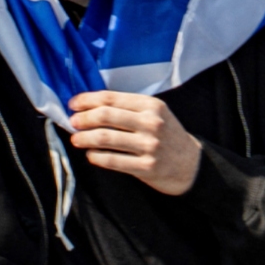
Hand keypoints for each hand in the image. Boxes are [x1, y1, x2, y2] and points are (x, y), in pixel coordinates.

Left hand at [68, 91, 201, 195]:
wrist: (191, 164)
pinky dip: (96, 157)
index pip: (111, 98)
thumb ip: (128, 109)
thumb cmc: (167, 136)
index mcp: (152, 106)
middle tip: (73, 122)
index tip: (73, 104)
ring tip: (76, 139)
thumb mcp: (155, 115)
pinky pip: (113, 160)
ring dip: (85, 138)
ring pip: (106, 138)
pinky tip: (91, 155)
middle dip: (83, 119)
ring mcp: (150, 145)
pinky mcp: (147, 166)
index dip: (87, 100)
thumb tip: (89, 107)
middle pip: (106, 116)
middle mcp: (152, 123)